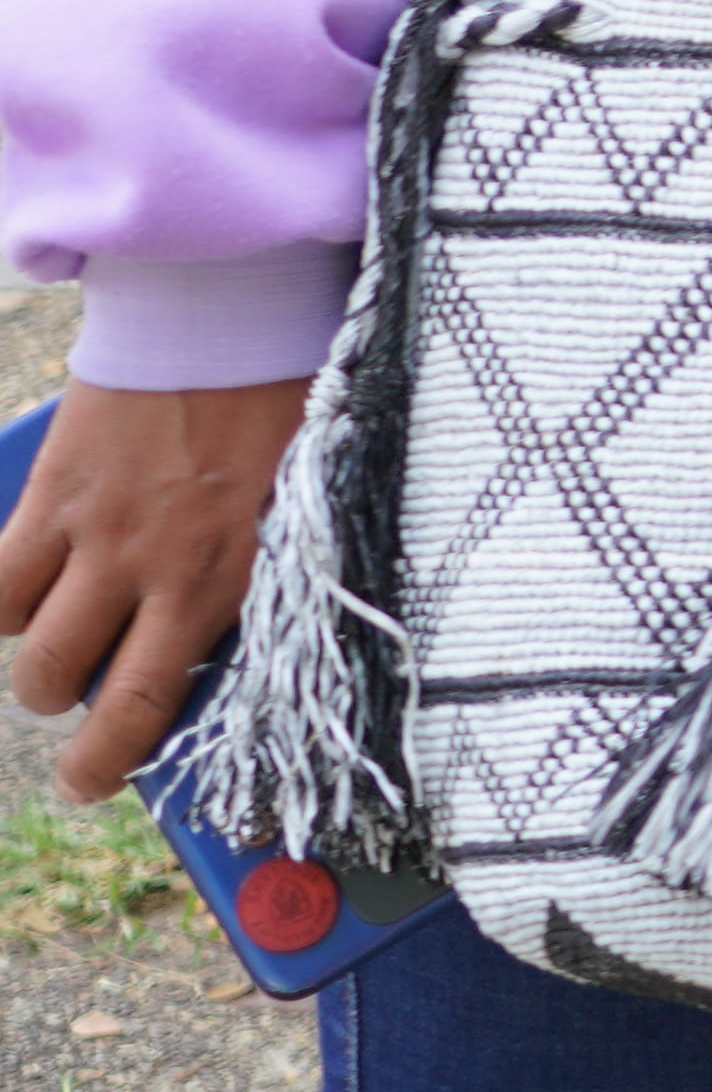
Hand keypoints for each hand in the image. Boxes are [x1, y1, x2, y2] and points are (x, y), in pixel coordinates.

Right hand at [2, 378, 306, 803]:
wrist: (234, 308)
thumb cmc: (290, 400)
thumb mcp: (303, 502)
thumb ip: (265, 570)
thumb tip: (236, 636)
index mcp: (232, 577)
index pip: (149, 706)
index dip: (108, 762)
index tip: (90, 783)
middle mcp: (157, 568)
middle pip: (74, 686)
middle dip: (64, 715)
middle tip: (71, 704)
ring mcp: (96, 532)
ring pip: (30, 643)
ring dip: (39, 655)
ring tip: (60, 638)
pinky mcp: (53, 491)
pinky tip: (19, 593)